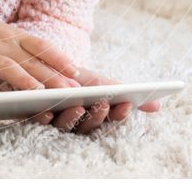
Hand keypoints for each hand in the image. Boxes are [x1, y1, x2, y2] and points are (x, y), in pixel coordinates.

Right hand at [0, 14, 81, 90]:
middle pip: (29, 61)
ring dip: (21, 77)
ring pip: (5, 65)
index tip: (76, 72)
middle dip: (49, 76)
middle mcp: (5, 44)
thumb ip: (34, 57)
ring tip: (35, 90)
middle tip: (66, 91)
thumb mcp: (14, 41)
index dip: (59, 59)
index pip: (42, 47)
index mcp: (19, 39)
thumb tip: (64, 75)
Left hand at [30, 67, 160, 133]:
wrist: (46, 65)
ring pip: (64, 125)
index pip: (109, 119)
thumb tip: (158, 107)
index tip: (126, 104)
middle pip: (88, 125)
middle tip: (103, 103)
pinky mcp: (32, 115)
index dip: (118, 114)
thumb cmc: (77, 78)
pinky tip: (45, 110)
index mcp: (93, 115)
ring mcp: (54, 120)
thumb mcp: (100, 81)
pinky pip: (37, 121)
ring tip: (78, 106)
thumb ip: (123, 92)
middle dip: (97, 115)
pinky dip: (42, 116)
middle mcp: (75, 122)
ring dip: (72, 118)